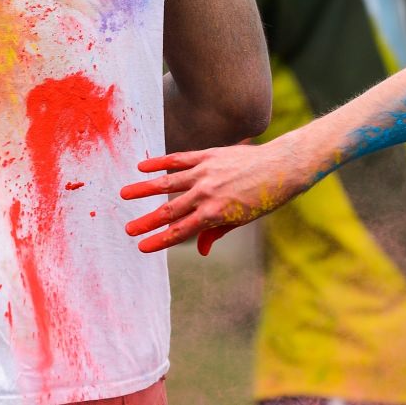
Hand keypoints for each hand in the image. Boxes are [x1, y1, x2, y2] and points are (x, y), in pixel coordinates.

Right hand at [121, 139, 315, 254]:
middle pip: (169, 210)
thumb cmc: (263, 198)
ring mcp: (205, 172)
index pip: (180, 231)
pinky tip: (142, 166)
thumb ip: (216, 232)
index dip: (159, 241)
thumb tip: (200, 249)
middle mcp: (206, 193)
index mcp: (215, 214)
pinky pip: (178, 159)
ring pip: (167, 183)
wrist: (280, 167)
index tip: (142, 247)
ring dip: (144, 189)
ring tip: (124, 194)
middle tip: (128, 229)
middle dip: (146, 222)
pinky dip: (159, 163)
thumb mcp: (241, 220)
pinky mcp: (207, 156)